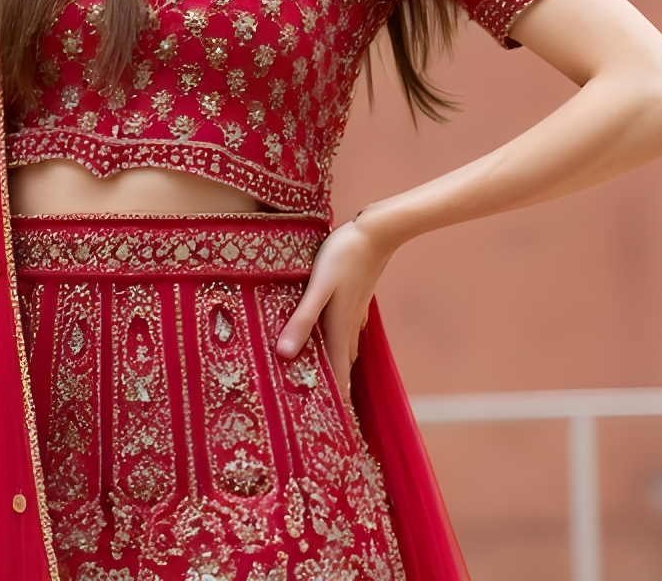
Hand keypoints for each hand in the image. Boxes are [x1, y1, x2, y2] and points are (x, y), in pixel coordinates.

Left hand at [275, 214, 393, 405]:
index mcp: (339, 330)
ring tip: (317, 383)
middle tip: (316, 412)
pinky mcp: (353, 302)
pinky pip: (343, 334)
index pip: (338, 377)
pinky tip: (323, 342)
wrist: (376, 233)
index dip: (335, 403)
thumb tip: (285, 354)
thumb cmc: (344, 256)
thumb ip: (302, 319)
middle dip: (331, 391)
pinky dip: (334, 347)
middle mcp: (349, 328)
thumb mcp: (318, 287)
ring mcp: (354, 315)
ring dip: (332, 368)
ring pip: (342, 351)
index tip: (330, 429)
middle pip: (340, 368)